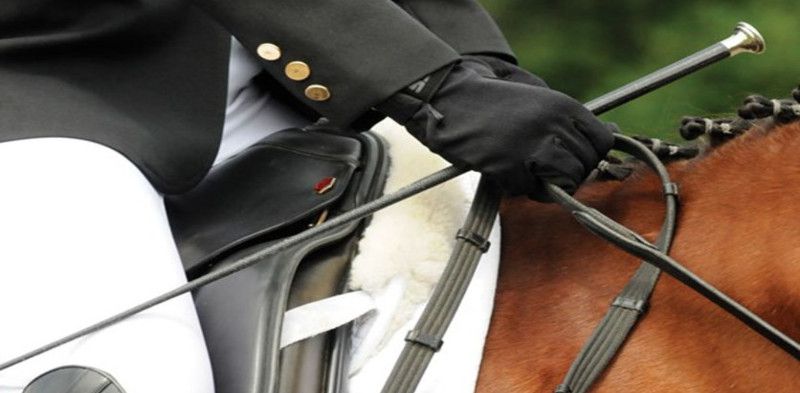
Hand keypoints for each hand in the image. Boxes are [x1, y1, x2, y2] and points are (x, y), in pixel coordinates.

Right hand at [376, 60, 613, 199]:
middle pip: (584, 166)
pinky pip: (526, 189)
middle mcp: (554, 124)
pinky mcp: (508, 164)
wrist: (448, 96)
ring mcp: (532, 145)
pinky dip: (514, 186)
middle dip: (566, 174)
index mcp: (563, 105)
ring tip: (525, 173)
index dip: (589, 156)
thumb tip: (613, 133)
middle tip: (542, 168)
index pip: (602, 142)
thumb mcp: (538, 97)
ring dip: (546, 185)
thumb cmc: (492, 99)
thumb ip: (571, 117)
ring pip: (564, 182)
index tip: (570, 159)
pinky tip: (502, 169)